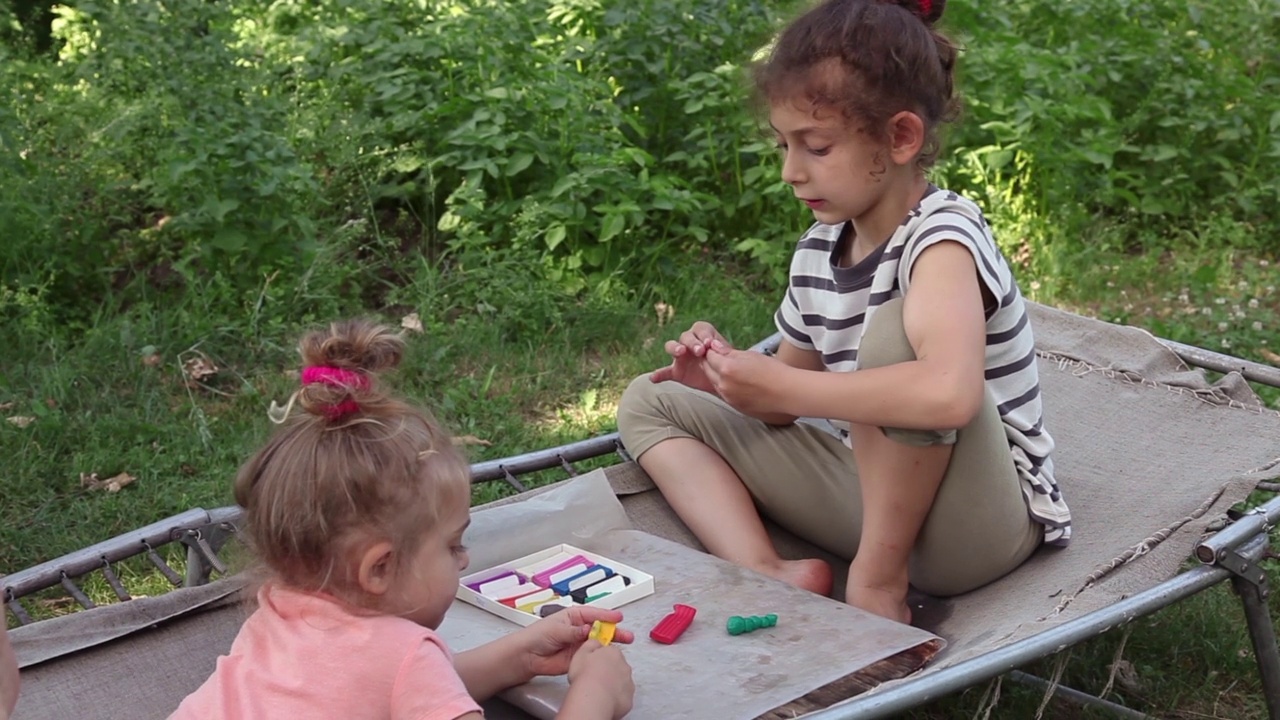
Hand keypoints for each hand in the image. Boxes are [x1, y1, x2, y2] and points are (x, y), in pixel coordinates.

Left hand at [517, 606, 634, 679]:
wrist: (528, 656)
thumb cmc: (537, 636)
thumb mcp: (556, 629)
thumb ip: (574, 631)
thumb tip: (589, 630)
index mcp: (574, 616)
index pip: (594, 614)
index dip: (607, 615)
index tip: (618, 617)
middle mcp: (580, 629)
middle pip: (601, 628)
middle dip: (614, 630)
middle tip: (626, 634)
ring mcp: (581, 643)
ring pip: (600, 642)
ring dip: (611, 643)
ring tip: (624, 643)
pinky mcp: (580, 657)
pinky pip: (594, 655)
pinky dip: (602, 655)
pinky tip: (609, 655)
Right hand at [566, 640, 634, 719]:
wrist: (593, 698)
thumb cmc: (585, 674)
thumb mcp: (582, 652)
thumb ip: (591, 644)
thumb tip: (596, 642)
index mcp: (614, 653)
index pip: (609, 652)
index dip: (600, 659)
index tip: (591, 665)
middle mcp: (625, 666)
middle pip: (617, 666)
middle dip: (608, 672)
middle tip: (593, 679)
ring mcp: (628, 683)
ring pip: (621, 682)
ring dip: (612, 685)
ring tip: (597, 692)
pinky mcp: (628, 699)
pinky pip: (622, 697)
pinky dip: (615, 699)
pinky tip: (603, 701)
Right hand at [650, 321, 732, 394]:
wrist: (724, 380)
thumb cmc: (726, 363)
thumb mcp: (728, 356)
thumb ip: (723, 351)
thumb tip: (719, 348)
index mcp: (703, 335)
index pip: (700, 328)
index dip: (704, 334)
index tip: (709, 343)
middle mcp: (689, 342)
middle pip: (686, 336)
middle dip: (692, 342)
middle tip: (700, 351)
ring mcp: (681, 357)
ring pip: (672, 346)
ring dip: (675, 348)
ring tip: (680, 352)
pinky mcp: (676, 371)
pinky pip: (665, 371)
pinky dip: (658, 375)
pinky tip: (653, 378)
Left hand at [701, 340, 787, 414]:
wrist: (786, 392)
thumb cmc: (772, 370)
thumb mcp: (750, 355)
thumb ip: (728, 352)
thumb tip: (714, 347)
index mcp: (727, 369)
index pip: (709, 357)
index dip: (711, 351)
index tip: (715, 349)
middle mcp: (724, 385)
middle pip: (707, 371)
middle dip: (710, 363)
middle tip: (718, 358)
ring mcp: (728, 397)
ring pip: (714, 384)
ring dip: (716, 376)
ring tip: (729, 370)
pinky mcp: (734, 406)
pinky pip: (723, 394)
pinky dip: (724, 387)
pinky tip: (735, 382)